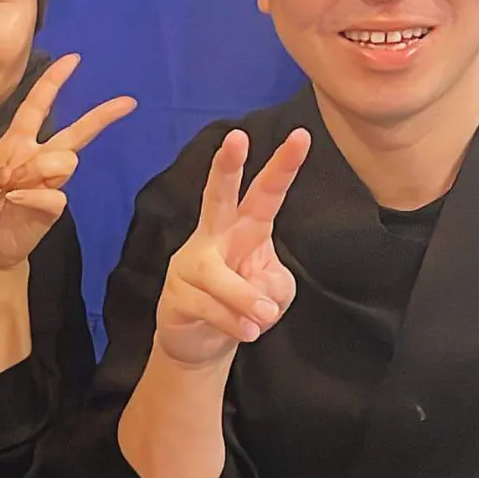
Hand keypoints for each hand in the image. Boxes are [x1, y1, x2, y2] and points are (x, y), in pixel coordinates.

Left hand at [0, 54, 135, 269]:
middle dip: (101, 116)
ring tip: (13, 186)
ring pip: (65, 160)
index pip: (37, 106)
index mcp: (16, 143)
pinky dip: (32, 196)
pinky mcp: (52, 207)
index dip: (52, 82)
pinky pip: (55, 193)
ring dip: (39, 169)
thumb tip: (9, 172)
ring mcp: (49, 182)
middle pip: (76, 131)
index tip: (72, 60)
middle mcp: (38, 158)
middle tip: (127, 102)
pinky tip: (15, 201)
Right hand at [154, 127, 310, 368]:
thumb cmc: (242, 305)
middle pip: (218, 196)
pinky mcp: (176, 294)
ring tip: (265, 316)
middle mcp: (215, 236)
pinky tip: (246, 332)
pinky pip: (207, 306)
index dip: (284, 166)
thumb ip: (274, 285)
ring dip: (243, 296)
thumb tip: (259, 300)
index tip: (302, 135)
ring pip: (217, 273)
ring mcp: (191, 264)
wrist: (201, 342)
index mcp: (245, 227)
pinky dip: (232, 322)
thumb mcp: (275, 292)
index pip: (266, 193)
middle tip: (238, 136)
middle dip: (227, 167)